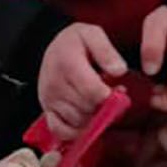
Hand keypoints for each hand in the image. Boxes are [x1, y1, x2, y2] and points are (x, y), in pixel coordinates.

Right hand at [37, 23, 126, 141]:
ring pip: (78, 121)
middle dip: (104, 106)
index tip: (119, 90)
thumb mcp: (92, 34)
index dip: (110, 96)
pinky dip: (75, 131)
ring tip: (98, 103)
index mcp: (67, 63)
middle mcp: (55, 84)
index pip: (93, 91)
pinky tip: (86, 121)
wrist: (53, 48)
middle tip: (111, 97)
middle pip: (87, 108)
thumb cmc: (75, 42)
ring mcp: (49, 99)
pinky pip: (60, 130)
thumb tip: (118, 70)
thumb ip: (107, 51)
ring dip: (93, 117)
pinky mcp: (47, 110)